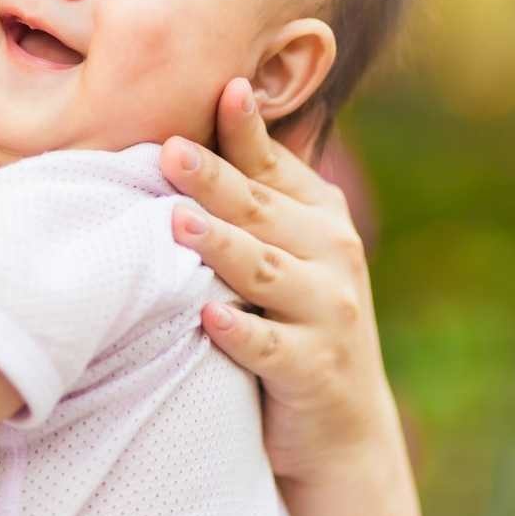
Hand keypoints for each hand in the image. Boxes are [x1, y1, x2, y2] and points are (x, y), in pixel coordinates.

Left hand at [160, 77, 421, 515]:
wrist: (344, 427)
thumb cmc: (296, 317)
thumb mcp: (288, 246)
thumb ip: (257, 189)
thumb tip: (218, 102)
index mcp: (320, 215)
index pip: (274, 166)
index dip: (248, 130)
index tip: (224, 88)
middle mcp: (333, 255)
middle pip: (261, 211)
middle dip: (216, 179)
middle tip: (170, 151)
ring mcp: (328, 314)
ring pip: (265, 272)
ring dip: (222, 246)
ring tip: (178, 223)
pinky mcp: (314, 369)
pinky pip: (272, 347)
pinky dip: (242, 332)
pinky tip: (209, 316)